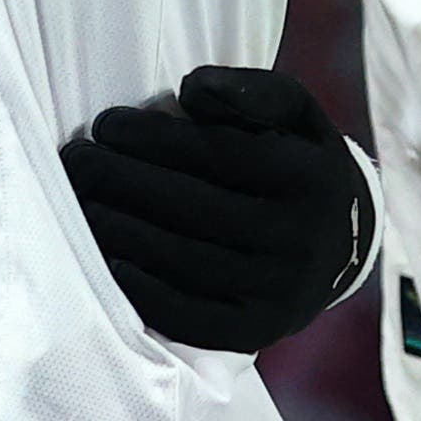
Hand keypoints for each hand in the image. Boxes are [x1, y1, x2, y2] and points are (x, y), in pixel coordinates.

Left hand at [61, 67, 371, 354]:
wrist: (344, 241)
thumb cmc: (296, 160)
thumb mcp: (294, 112)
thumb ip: (250, 90)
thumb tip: (192, 89)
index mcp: (309, 178)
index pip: (214, 153)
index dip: (150, 137)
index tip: (106, 124)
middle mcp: (301, 239)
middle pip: (190, 206)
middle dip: (120, 178)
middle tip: (76, 160)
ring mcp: (281, 291)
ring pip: (184, 260)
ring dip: (120, 229)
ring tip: (81, 202)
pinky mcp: (259, 331)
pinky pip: (194, 318)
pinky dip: (146, 293)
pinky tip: (111, 261)